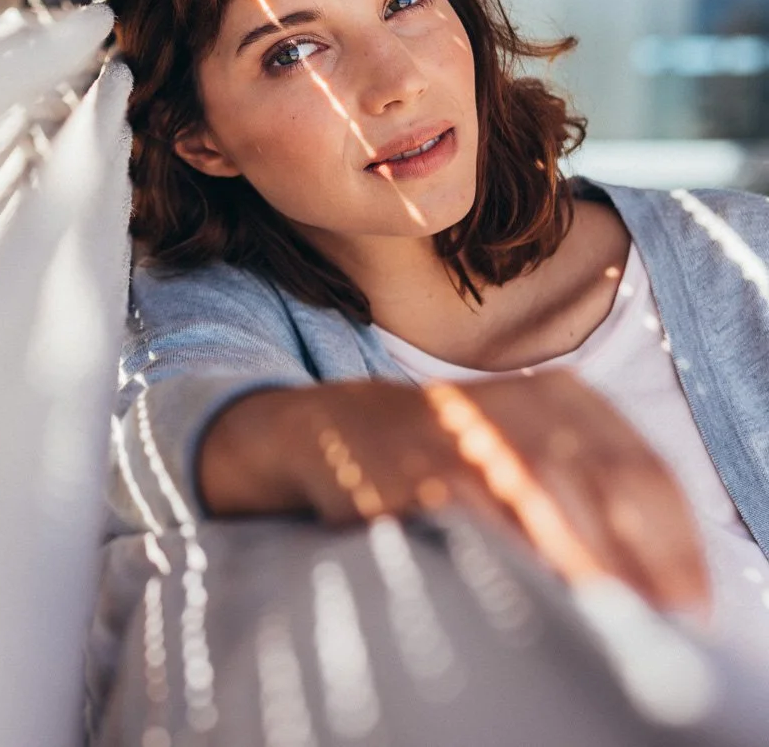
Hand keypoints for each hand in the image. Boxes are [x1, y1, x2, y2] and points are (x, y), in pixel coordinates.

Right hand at [198, 370, 709, 612]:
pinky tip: (525, 588)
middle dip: (626, 561)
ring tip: (598, 615)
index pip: (635, 464)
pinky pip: (464, 517)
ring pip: (531, 497)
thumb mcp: (525, 440)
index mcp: (555, 393)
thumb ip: (591, 488)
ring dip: (572, 562)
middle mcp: (506, 404)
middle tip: (645, 619)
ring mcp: (449, 434)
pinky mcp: (402, 470)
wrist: (328, 427)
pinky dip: (501, 555)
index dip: (669, 538)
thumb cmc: (449, 448)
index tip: (685, 600)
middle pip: (590, 483)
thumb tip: (657, 576)